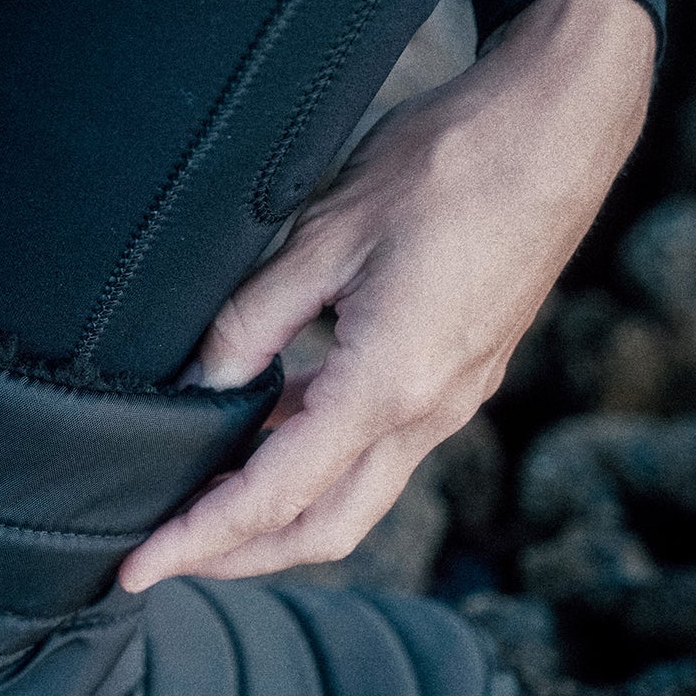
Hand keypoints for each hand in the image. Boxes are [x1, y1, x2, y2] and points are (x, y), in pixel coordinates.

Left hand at [119, 0, 656, 590]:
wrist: (559, 126)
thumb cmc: (450, 165)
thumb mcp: (326, 235)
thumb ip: (254, 321)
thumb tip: (200, 385)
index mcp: (389, 386)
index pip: (272, 498)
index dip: (197, 540)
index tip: (136, 569)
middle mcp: (427, 413)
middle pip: (322, 529)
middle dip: (238, 556)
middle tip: (163, 554)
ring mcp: (449, 398)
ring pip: (353, 496)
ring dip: (277, 515)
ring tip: (202, 502)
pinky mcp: (456, 375)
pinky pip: (377, 449)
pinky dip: (315, 463)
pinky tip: (266, 434)